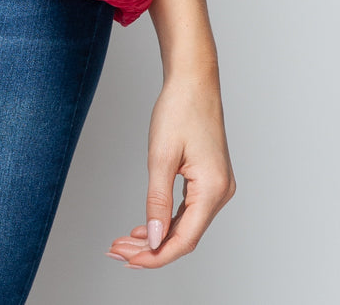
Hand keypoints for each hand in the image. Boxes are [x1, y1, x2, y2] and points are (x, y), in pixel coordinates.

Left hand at [106, 66, 235, 268]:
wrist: (194, 80)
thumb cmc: (179, 109)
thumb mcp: (161, 156)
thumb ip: (157, 201)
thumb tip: (155, 239)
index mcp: (212, 189)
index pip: (184, 240)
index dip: (156, 256)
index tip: (129, 260)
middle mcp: (221, 192)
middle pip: (185, 236)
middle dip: (151, 248)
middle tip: (118, 250)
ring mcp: (218, 186)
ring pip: (187, 225)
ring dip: (158, 236)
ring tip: (126, 241)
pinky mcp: (211, 179)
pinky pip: (189, 210)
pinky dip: (167, 220)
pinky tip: (147, 226)